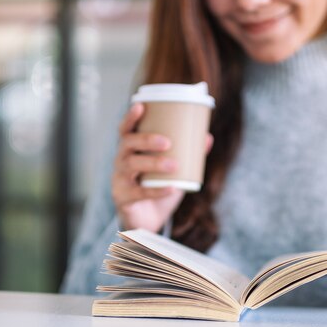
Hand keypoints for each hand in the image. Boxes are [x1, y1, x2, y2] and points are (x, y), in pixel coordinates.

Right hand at [112, 103, 212, 231]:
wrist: (147, 220)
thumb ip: (188, 154)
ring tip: (173, 165)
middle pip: (127, 144)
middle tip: (167, 142)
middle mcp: (120, 161)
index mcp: (130, 150)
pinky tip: (172, 188)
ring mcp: (119, 180)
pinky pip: (139, 193)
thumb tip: (207, 137)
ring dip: (153, 163)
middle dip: (146, 140)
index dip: (130, 117)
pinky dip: (157, 191)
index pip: (125, 130)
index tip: (141, 106)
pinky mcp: (123, 198)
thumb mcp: (174, 170)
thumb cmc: (157, 188)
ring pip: (131, 166)